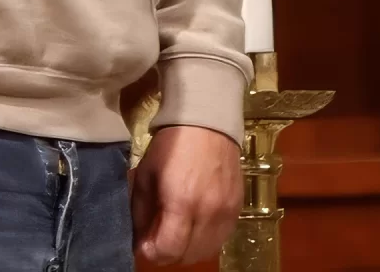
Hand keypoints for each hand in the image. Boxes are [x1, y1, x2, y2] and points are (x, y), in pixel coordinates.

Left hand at [132, 124, 241, 265]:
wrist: (208, 122)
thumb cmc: (171, 146)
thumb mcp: (145, 175)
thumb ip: (141, 213)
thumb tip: (140, 242)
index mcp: (182, 202)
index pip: (169, 250)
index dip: (152, 254)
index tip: (143, 246)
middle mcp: (208, 212)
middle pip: (188, 256)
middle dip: (168, 254)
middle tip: (157, 241)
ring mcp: (227, 211)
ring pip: (207, 251)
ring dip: (188, 251)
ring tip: (176, 236)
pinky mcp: (238, 208)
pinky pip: (222, 238)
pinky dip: (206, 240)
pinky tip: (195, 227)